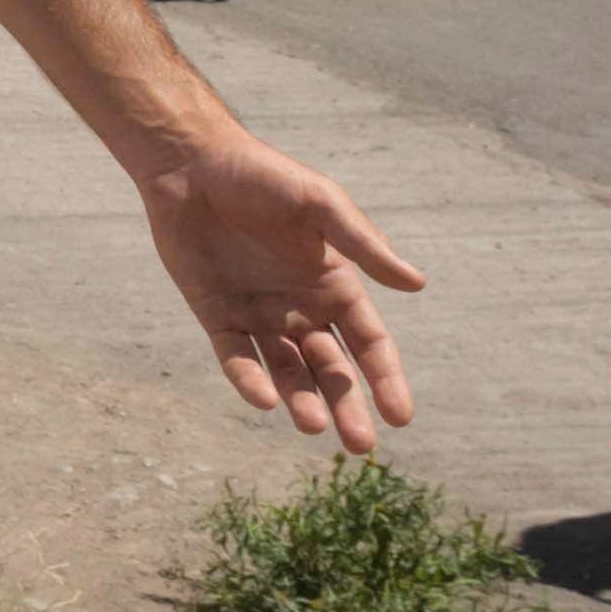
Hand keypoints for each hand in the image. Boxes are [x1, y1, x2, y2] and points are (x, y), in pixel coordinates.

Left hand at [133, 125, 423, 453]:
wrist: (192, 164)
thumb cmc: (264, 177)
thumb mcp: (321, 205)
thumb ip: (364, 246)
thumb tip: (417, 284)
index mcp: (336, 284)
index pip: (370, 344)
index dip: (386, 379)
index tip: (401, 417)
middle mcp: (302, 307)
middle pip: (332, 369)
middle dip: (347, 406)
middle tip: (359, 447)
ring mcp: (259, 314)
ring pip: (287, 372)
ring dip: (302, 401)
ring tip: (313, 426)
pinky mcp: (216, 315)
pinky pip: (237, 358)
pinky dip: (250, 380)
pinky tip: (264, 399)